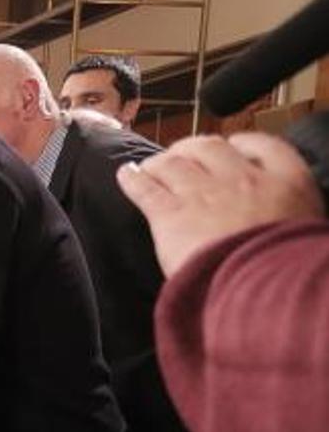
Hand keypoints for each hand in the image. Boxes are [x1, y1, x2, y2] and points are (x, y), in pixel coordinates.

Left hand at [118, 133, 325, 276]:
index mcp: (286, 181)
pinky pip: (145, 187)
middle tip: (182, 158)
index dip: (242, 144)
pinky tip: (126, 176)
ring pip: (173, 163)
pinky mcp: (169, 214)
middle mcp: (241, 179)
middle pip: (210, 147)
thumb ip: (290, 216)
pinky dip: (132, 179)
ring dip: (160, 163)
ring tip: (151, 168)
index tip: (232, 147)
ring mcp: (202, 193)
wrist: (261, 287)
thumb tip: (278, 220)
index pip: (264, 146)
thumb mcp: (306, 236)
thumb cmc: (289, 271)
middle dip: (193, 149)